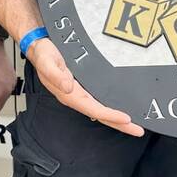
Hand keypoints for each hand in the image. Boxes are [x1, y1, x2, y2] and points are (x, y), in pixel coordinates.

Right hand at [27, 38, 143, 136]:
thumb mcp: (46, 61)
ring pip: (101, 110)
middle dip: (119, 124)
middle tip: (138, 130)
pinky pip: (99, 101)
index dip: (110, 115)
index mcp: (68, 94)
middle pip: (100, 115)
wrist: (38, 46)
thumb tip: (68, 86)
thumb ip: (55, 74)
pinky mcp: (83, 87)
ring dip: (117, 119)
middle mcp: (75, 96)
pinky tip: (118, 113)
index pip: (93, 108)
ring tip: (133, 125)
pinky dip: (110, 109)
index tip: (126, 119)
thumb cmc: (42, 53)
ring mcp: (80, 93)